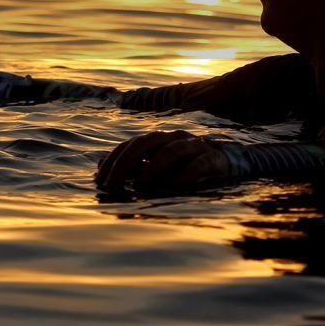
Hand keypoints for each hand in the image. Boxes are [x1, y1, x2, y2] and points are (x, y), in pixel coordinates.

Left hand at [96, 130, 229, 191]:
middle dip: (125, 164)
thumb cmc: (183, 165)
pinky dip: (185, 175)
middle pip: (144, 143)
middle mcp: (172, 138)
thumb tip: (99, 165)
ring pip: (171, 151)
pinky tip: (174, 187)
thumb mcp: (154, 165)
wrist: (224, 160)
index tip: (100, 181)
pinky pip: (198, 164)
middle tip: (114, 185)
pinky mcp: (212, 158)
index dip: (113, 161)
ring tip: (141, 185)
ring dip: (154, 168)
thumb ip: (130, 165)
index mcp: (157, 139)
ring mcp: (192, 146)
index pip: (129, 145)